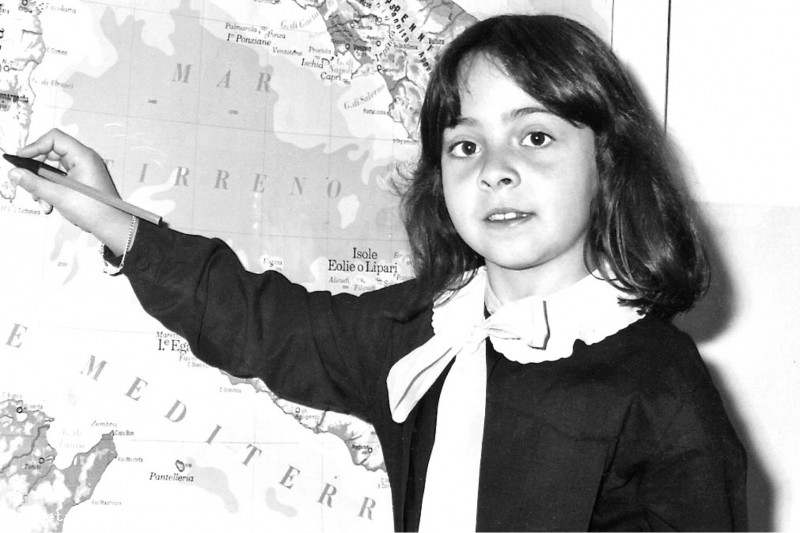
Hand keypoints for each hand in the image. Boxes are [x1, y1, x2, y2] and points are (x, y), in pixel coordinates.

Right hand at [8, 129, 133, 253]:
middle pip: (50, 154)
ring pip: (52, 169)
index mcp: (83, 156)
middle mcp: (84, 160)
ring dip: (42, 185)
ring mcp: (83, 170)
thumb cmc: (95, 210)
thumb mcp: (58, 196)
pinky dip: (51, 189)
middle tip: (28, 184)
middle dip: (36, 171)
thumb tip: (15, 173)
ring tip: (42, 202)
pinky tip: (49, 205)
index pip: (54, 138)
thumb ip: (34, 183)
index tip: (21, 159)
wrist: (112, 226)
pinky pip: (59, 179)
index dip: (35, 146)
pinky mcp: (80, 181)